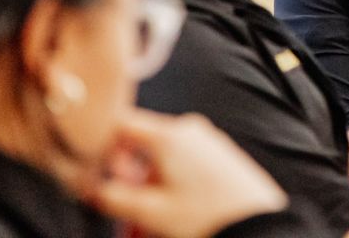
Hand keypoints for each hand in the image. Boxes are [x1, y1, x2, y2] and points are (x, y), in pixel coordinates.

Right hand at [82, 109, 287, 237]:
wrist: (258, 225)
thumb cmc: (207, 218)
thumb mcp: (150, 212)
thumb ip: (113, 197)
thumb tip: (89, 187)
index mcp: (168, 135)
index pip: (120, 122)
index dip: (101, 145)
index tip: (97, 172)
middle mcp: (188, 129)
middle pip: (141, 143)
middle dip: (127, 175)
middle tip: (125, 204)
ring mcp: (207, 139)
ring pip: (161, 157)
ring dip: (148, 184)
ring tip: (149, 217)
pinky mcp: (219, 153)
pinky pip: (183, 162)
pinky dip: (170, 182)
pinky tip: (172, 209)